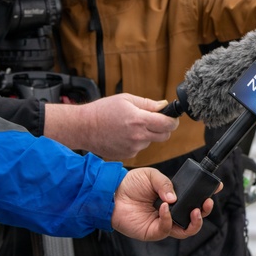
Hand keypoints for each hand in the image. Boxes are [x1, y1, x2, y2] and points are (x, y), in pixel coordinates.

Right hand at [44, 93, 178, 160]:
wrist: (82, 127)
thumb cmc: (102, 110)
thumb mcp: (126, 99)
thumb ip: (148, 104)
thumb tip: (164, 106)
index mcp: (139, 120)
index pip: (168, 125)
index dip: (173, 120)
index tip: (171, 117)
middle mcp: (138, 136)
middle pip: (164, 136)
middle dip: (163, 128)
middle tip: (153, 120)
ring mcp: (132, 148)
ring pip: (150, 142)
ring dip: (147, 134)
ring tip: (130, 126)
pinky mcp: (126, 156)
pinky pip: (138, 148)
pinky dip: (136, 142)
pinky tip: (123, 135)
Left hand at [111, 167, 215, 240]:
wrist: (112, 194)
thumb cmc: (131, 185)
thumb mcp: (152, 176)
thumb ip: (166, 184)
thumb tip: (175, 198)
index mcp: (175, 197)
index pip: (195, 199)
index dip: (207, 194)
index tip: (216, 187)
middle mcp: (172, 211)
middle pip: (195, 218)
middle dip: (206, 211)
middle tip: (207, 202)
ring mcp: (164, 223)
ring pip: (186, 230)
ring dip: (195, 222)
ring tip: (196, 211)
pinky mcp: (153, 232)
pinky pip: (167, 229)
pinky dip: (169, 218)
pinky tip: (165, 207)